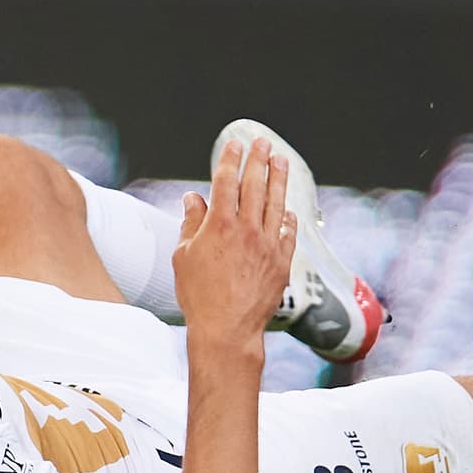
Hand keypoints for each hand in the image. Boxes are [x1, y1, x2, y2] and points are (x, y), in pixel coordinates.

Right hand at [172, 137, 296, 336]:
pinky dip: (287, 217)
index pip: (226, 181)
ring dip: (278, 179)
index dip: (230, 159)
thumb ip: (191, 224)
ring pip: (276, 203)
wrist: (227, 329)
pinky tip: (286, 209)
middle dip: (259, 160)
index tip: (235, 144)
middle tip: (263, 143)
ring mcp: (268, 245)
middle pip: (256, 185)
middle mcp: (247, 229)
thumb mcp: (184, 257)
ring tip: (281, 161)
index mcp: (220, 225)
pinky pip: (288, 232)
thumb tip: (192, 199)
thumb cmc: (199, 296)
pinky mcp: (282, 262)